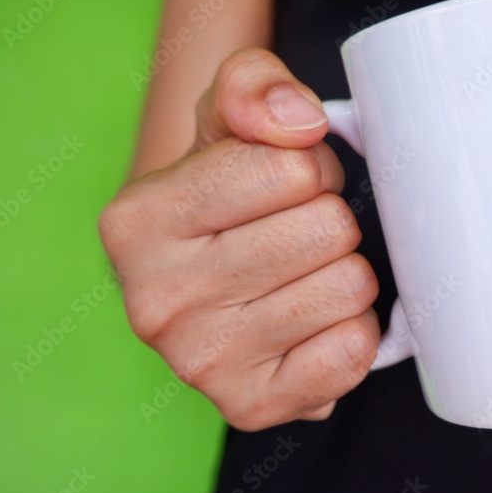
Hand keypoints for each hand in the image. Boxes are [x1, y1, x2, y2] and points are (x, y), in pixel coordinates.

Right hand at [99, 49, 379, 429]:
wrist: (210, 279)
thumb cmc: (225, 194)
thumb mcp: (225, 118)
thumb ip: (253, 85)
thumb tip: (299, 122)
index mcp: (138, 221)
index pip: (292, 168)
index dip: (311, 167)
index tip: (286, 185)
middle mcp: (156, 300)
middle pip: (329, 230)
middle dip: (329, 220)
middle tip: (298, 233)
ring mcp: (201, 362)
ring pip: (350, 288)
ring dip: (344, 274)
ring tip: (302, 276)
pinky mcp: (249, 407)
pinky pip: (354, 353)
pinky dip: (353, 331)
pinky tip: (315, 323)